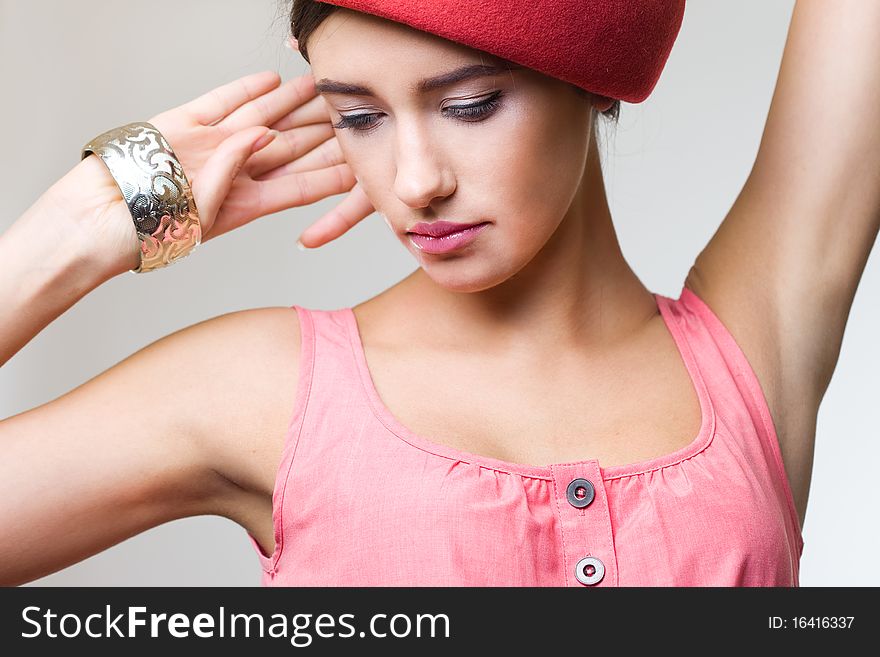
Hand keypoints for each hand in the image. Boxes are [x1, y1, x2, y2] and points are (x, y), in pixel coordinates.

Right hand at [148, 69, 375, 246]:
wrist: (105, 216)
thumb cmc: (154, 225)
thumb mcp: (204, 205)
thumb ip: (235, 167)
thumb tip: (265, 132)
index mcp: (247, 202)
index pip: (303, 184)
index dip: (333, 173)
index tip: (362, 164)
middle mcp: (234, 171)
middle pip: (290, 146)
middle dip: (321, 129)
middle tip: (351, 111)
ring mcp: (211, 145)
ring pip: (261, 118)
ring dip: (291, 103)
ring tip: (319, 86)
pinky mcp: (185, 123)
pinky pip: (221, 102)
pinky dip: (245, 89)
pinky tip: (271, 80)